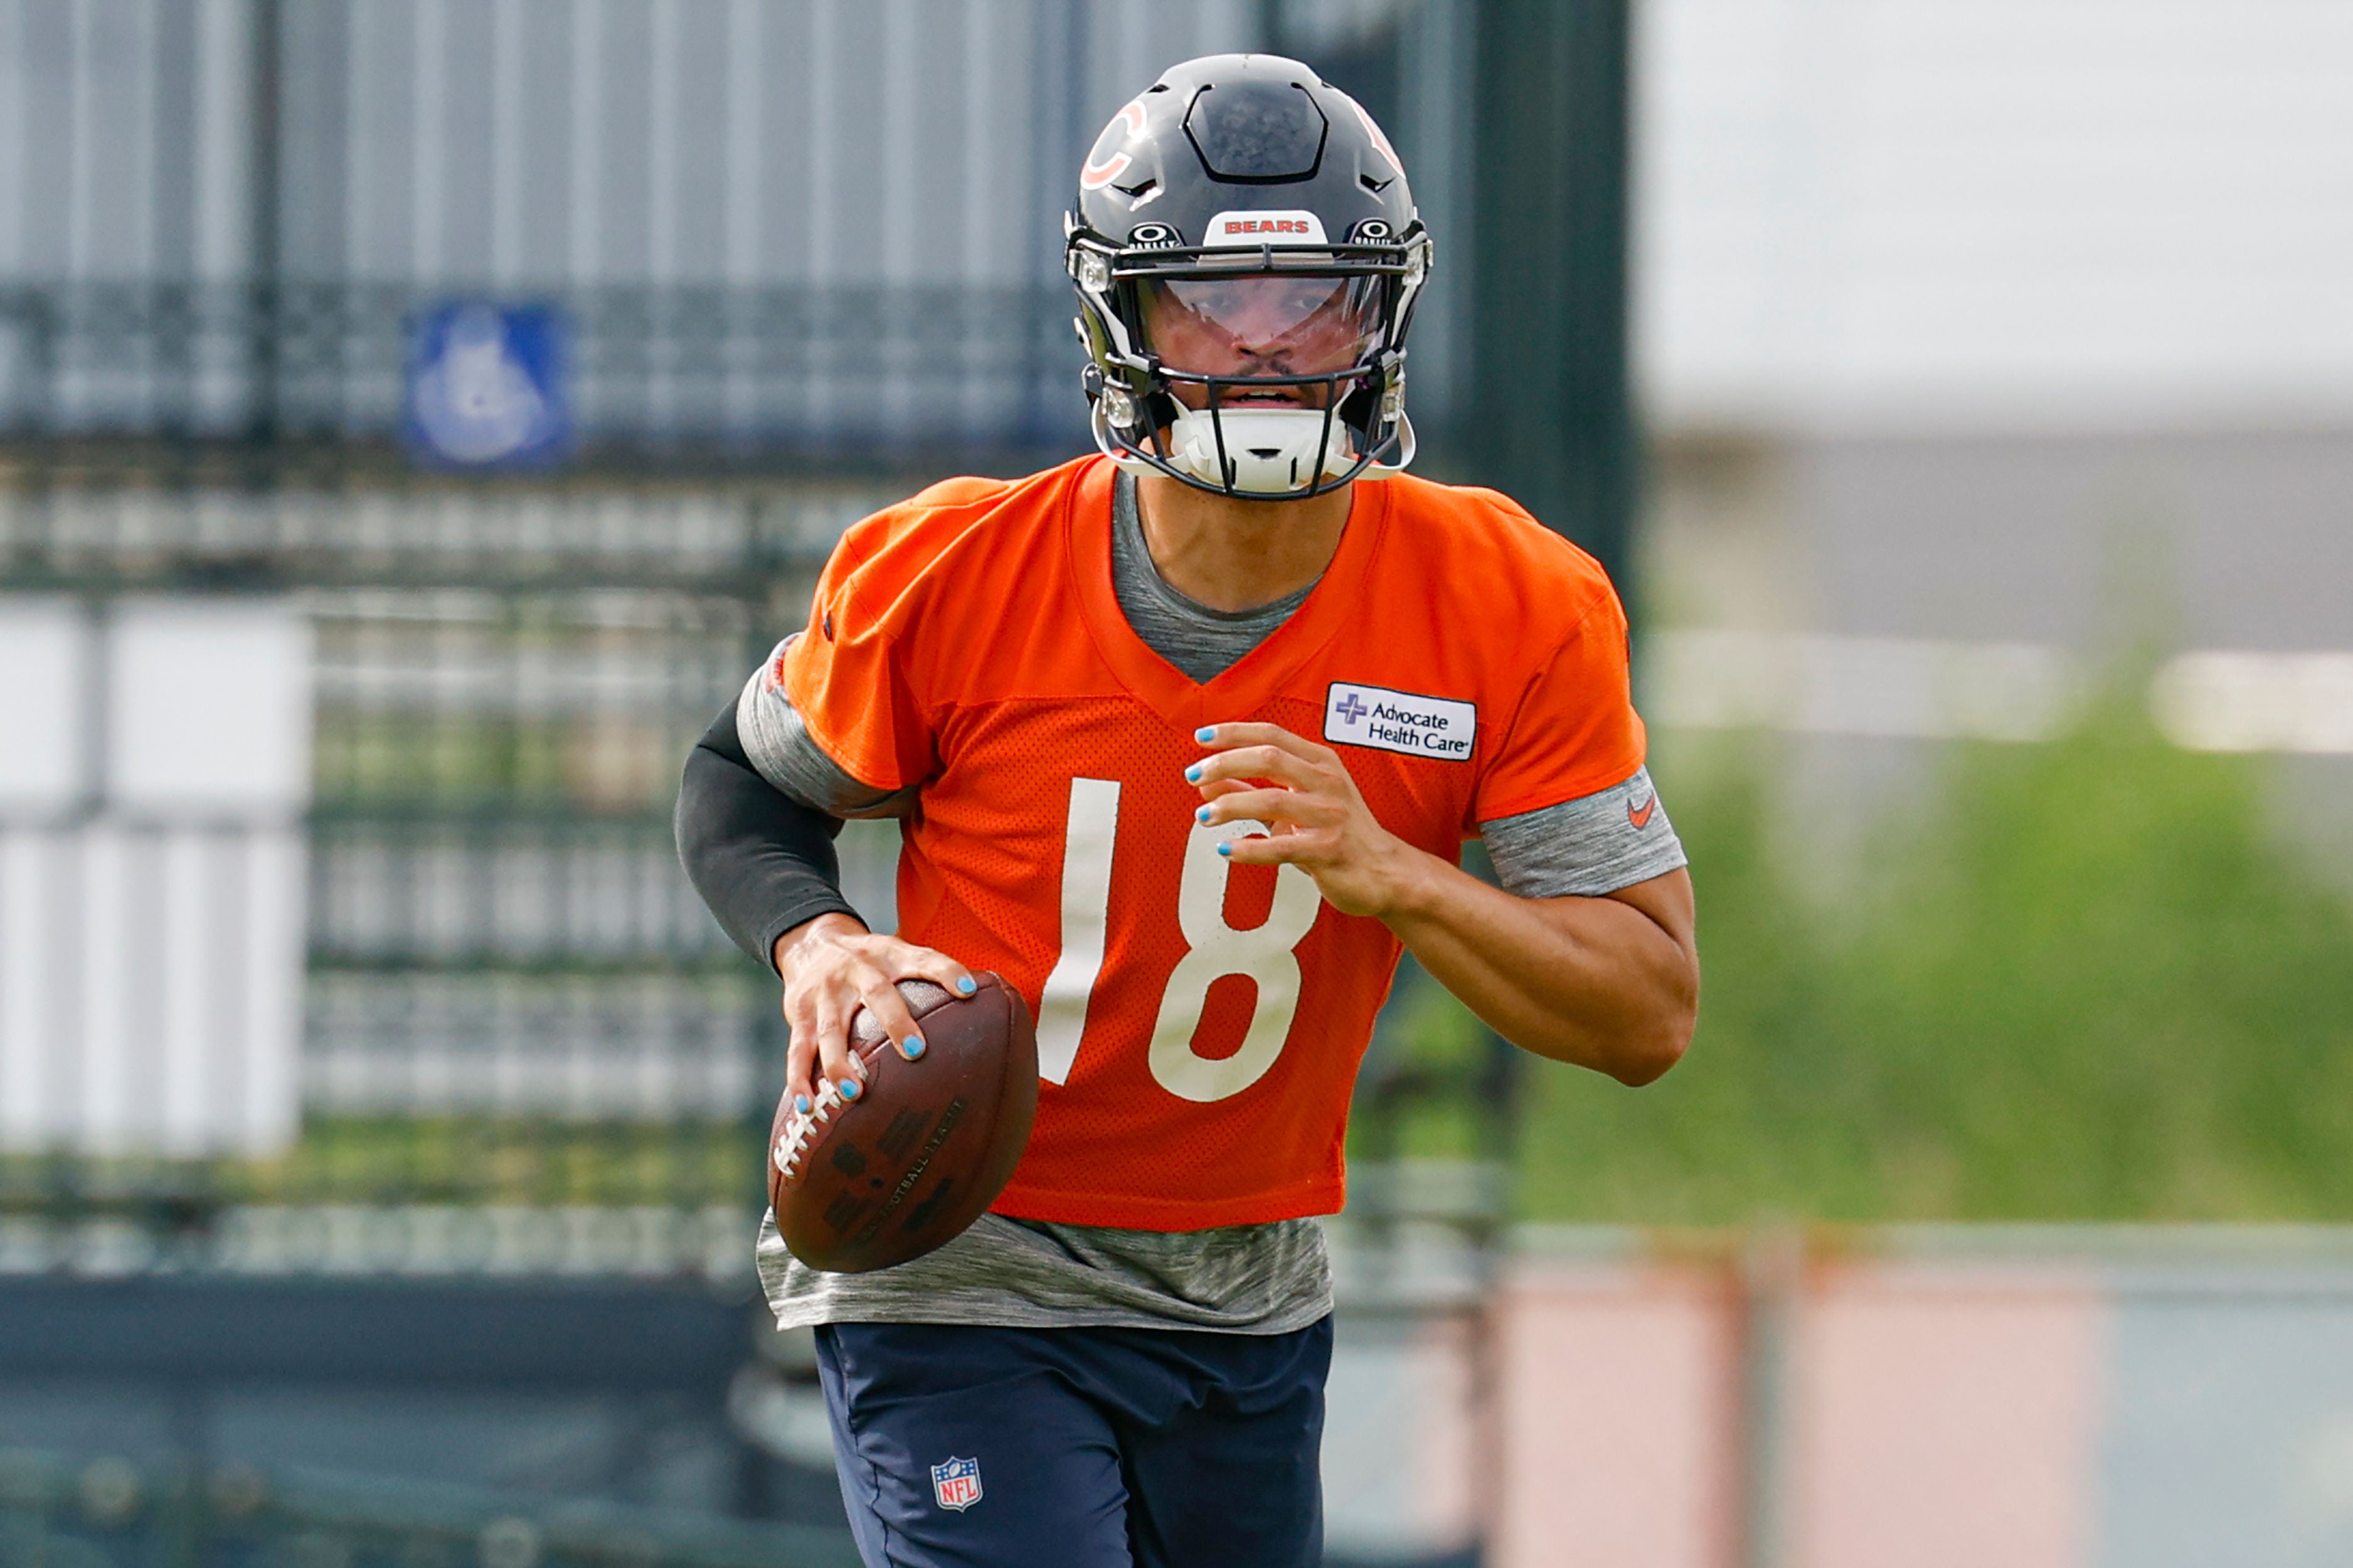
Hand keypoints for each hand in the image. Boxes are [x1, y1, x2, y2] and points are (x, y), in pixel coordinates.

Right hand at [772, 913, 975, 1112]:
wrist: (810, 942)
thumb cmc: (869, 962)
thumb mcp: (898, 957)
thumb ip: (932, 979)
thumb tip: (988, 1007)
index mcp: (889, 956)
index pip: (923, 958)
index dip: (946, 971)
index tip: (969, 989)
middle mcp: (857, 971)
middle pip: (876, 993)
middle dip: (896, 1021)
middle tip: (916, 1051)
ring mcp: (825, 994)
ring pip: (831, 1029)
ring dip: (840, 1062)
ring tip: (855, 1093)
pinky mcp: (798, 1013)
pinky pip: (797, 1050)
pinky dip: (799, 1079)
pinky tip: (806, 1107)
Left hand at [1185, 722, 1429, 919]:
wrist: (1387, 872)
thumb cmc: (1342, 835)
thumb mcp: (1295, 805)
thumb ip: (1251, 791)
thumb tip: (1208, 781)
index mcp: (1321, 763)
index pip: (1272, 735)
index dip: (1234, 733)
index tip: (1202, 738)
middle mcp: (1327, 783)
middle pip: (1269, 758)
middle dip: (1225, 763)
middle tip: (1195, 774)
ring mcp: (1330, 815)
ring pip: (1272, 800)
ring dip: (1231, 805)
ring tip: (1204, 814)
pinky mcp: (1329, 850)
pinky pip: (1282, 846)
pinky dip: (1249, 848)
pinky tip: (1227, 850)